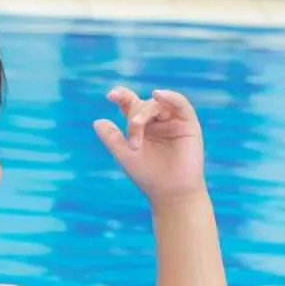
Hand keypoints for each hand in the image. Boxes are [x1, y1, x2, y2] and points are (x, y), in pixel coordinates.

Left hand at [94, 87, 205, 203]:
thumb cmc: (147, 174)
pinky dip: (170, 97)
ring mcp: (172, 120)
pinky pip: (180, 103)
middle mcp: (156, 121)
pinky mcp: (188, 123)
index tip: (110, 95)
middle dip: (134, 120)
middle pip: (142, 106)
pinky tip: (158, 95)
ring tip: (137, 127)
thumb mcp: (124, 154)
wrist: (170, 191)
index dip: (121, 95)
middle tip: (132, 143)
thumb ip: (111, 138)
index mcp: (140, 126)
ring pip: (157, 104)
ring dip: (145, 113)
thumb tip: (96, 121)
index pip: (130, 104)